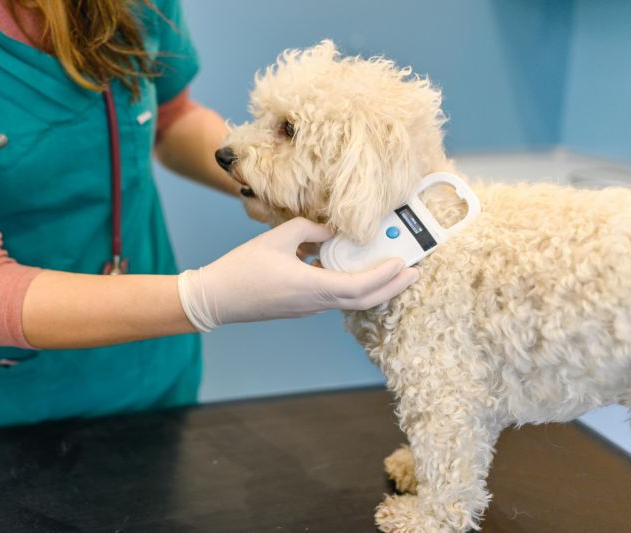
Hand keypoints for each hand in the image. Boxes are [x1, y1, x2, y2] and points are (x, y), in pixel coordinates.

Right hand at [177, 217, 419, 331]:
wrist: (217, 298)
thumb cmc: (242, 268)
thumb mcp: (277, 238)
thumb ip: (310, 229)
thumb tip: (332, 229)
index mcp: (311, 286)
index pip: (359, 287)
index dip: (385, 277)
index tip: (405, 264)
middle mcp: (314, 302)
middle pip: (363, 301)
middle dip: (392, 287)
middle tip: (414, 273)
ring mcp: (308, 308)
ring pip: (350, 301)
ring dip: (374, 288)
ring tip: (392, 271)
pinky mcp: (300, 306)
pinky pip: (333, 296)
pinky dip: (352, 285)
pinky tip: (352, 268)